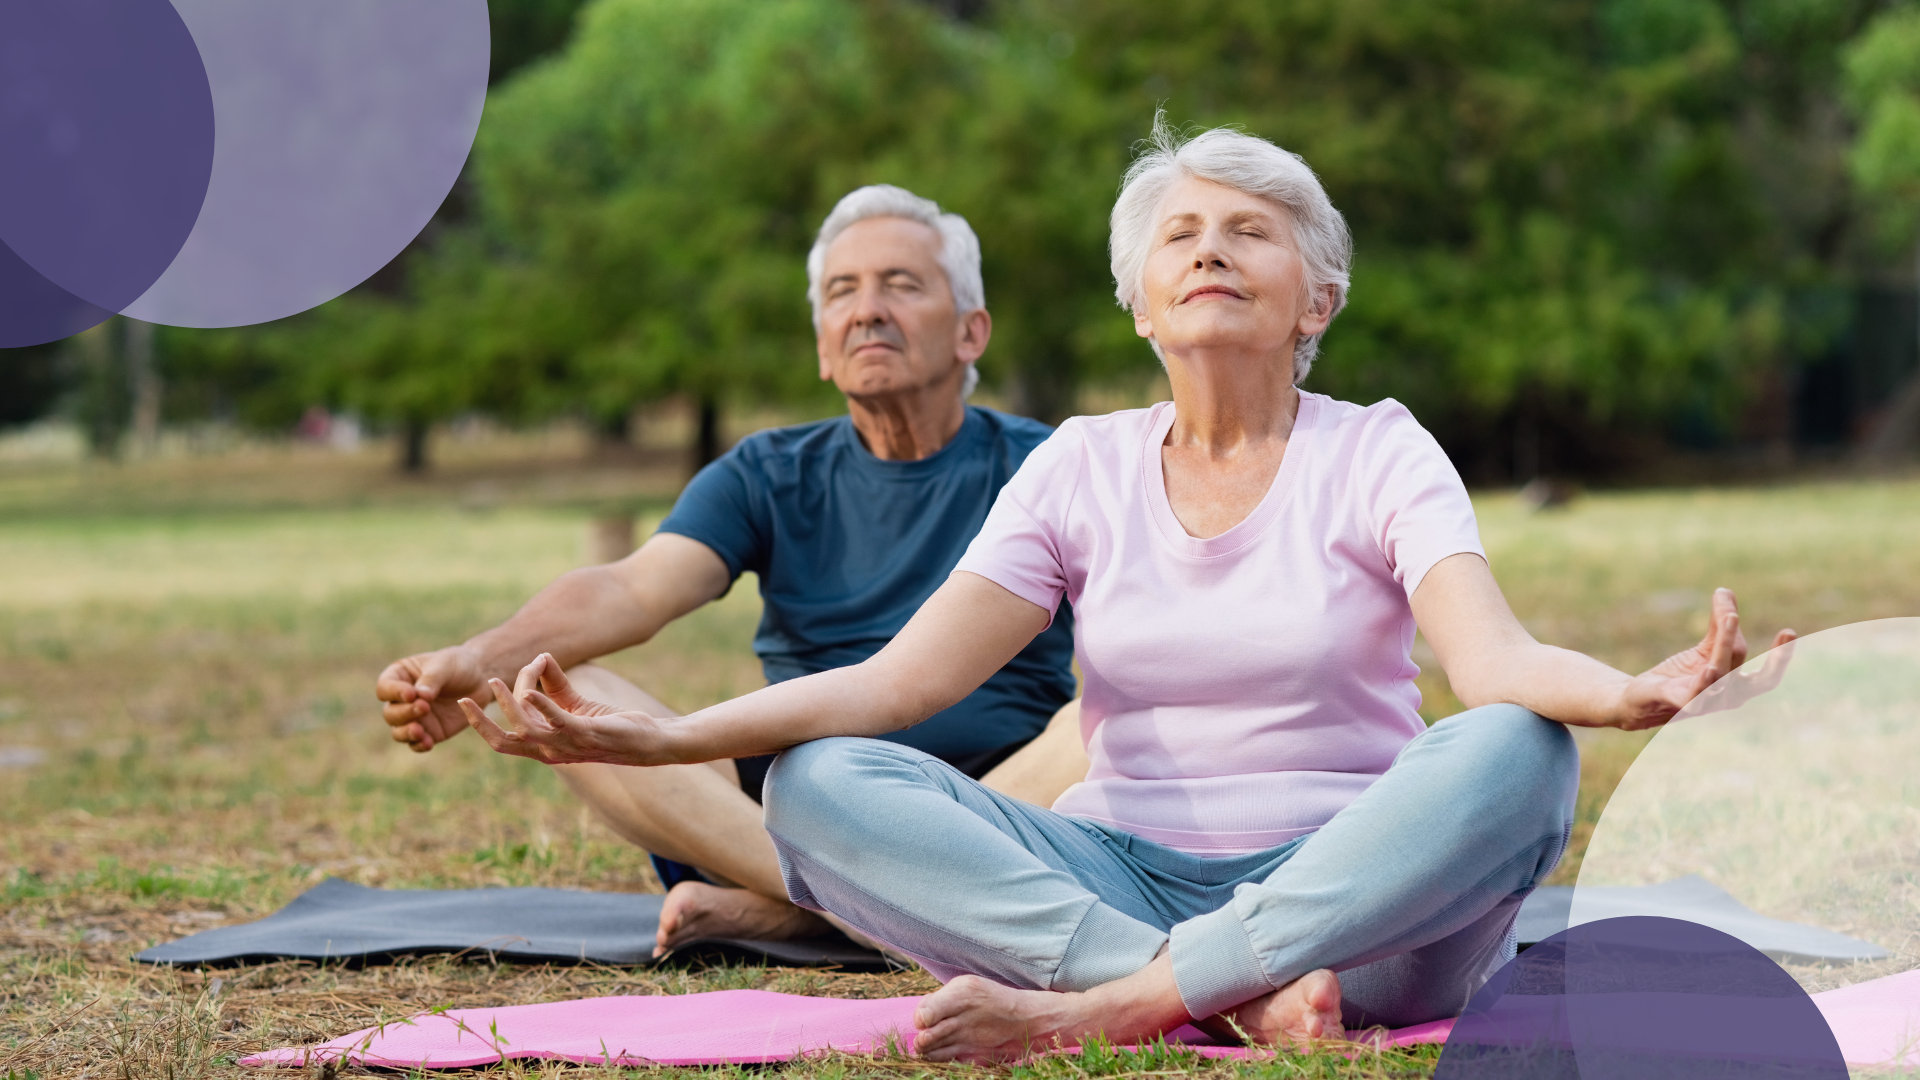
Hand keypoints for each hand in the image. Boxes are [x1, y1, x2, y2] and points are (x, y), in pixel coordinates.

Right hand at [376, 645, 487, 751]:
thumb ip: (432, 680)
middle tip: (424, 707)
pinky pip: (417, 743)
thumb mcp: (445, 666)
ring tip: (419, 731)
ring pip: (398, 731)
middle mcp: (401, 700)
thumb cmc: (457, 666)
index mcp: (400, 677)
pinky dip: (419, 745)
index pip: (385, 688)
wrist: (480, 680)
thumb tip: (420, 696)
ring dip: (406, 733)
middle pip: (390, 713)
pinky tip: (428, 742)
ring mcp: (414, 718)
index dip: (394, 692)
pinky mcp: (429, 732)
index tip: (412, 694)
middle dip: (404, 712)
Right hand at [460, 653, 670, 765]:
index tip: (477, 694)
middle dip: (480, 723)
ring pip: (524, 728)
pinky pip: (557, 721)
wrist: (647, 741)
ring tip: (497, 682)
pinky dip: (541, 704)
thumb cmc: (611, 726)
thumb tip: (540, 657)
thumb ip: (555, 684)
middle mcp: (550, 752)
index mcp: (544, 748)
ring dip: (508, 705)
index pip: (504, 740)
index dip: (483, 722)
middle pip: (503, 742)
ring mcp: (566, 746)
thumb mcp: (576, 704)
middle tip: (463, 701)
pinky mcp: (585, 734)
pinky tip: (530, 690)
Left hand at [1615, 588, 1795, 729]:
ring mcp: (1704, 702)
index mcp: (1737, 686)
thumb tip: (1725, 591)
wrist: (1640, 700)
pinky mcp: (1678, 702)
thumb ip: (1718, 624)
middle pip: (1752, 674)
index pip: (1767, 676)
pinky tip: (1709, 669)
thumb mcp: (1705, 649)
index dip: (1781, 656)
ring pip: (1720, 673)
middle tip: (1789, 633)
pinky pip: (1694, 693)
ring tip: (1729, 618)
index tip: (1790, 632)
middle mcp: (1726, 697)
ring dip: (1725, 646)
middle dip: (1774, 658)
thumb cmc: (1679, 676)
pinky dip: (1703, 682)